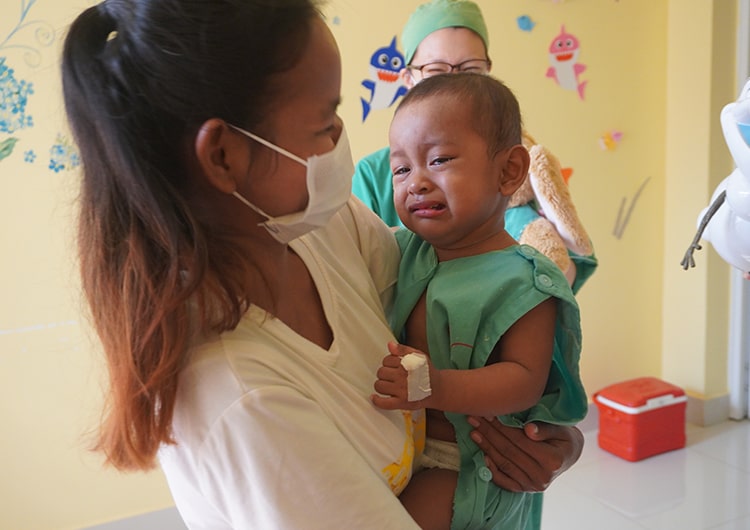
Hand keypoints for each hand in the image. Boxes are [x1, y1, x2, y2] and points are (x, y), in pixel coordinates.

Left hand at [371, 342, 433, 410]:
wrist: (438, 389)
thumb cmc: (427, 372)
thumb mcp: (419, 356)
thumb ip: (403, 349)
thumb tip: (390, 345)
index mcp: (406, 365)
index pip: (386, 360)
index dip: (389, 362)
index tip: (394, 366)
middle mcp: (403, 378)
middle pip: (381, 372)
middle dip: (385, 373)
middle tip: (392, 376)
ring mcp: (402, 391)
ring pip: (379, 386)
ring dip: (381, 385)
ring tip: (388, 385)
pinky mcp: (402, 403)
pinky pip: (384, 403)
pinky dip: (377, 401)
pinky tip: (375, 397)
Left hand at [467, 417, 583, 491]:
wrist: (568, 454)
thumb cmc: (564, 436)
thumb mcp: (561, 429)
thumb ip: (545, 428)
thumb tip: (528, 430)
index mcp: (552, 460)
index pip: (520, 440)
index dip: (502, 426)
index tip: (488, 412)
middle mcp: (542, 477)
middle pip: (509, 451)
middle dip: (489, 433)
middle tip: (474, 418)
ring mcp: (532, 486)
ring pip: (503, 464)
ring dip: (486, 447)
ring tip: (473, 431)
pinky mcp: (524, 490)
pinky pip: (503, 481)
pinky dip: (491, 469)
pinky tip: (481, 455)